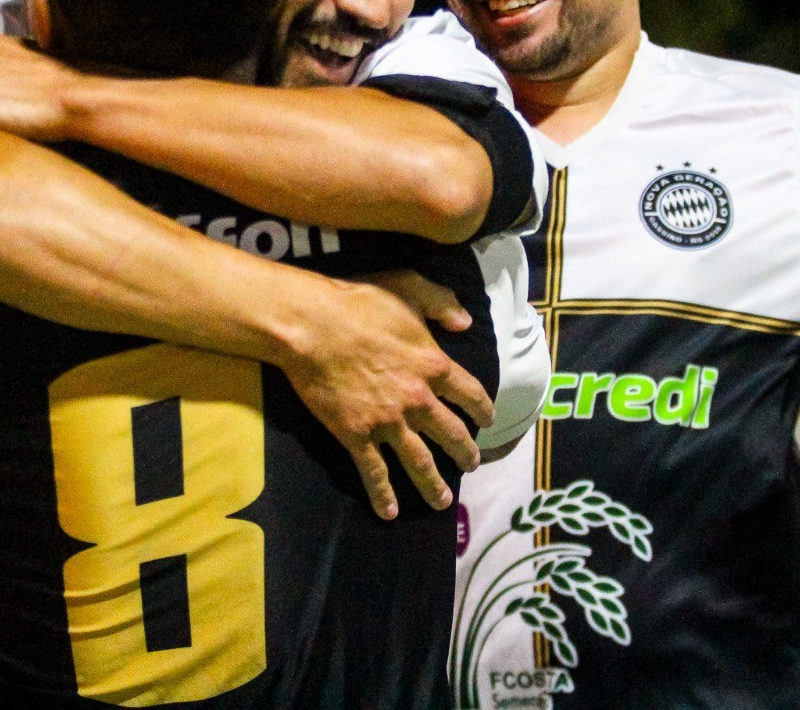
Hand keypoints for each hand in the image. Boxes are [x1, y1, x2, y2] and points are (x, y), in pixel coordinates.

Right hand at [283, 279, 491, 520]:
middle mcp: (418, 399)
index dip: (482, 409)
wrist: (312, 326)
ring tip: (442, 502)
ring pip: (419, 461)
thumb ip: (442, 304)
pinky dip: (383, 494)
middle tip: (470, 465)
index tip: (487, 422)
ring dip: (433, 484)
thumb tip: (466, 323)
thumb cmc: (358, 302)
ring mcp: (388, 422)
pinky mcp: (357, 435)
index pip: (469, 393)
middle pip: (450, 433)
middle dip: (464, 453)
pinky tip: (389, 512)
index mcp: (433, 365)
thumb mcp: (409, 287)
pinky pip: (374, 471)